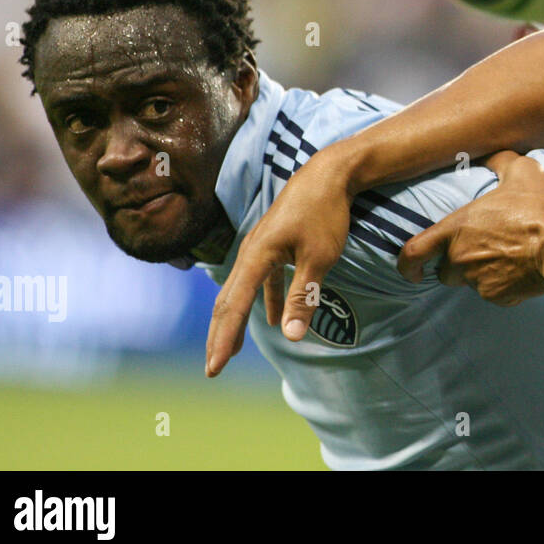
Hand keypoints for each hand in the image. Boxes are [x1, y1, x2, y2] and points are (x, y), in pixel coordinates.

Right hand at [206, 148, 352, 375]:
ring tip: (231, 351)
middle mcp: (251, 252)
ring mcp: (261, 247)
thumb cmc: (326, 213)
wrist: (330, 173)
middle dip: (221, 336)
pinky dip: (263, 302)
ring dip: (237, 321)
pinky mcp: (274, 244)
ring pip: (243, 291)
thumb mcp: (319, 258)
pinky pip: (262, 280)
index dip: (223, 339)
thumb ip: (303, 296)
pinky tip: (270, 321)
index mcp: (257, 255)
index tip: (214, 369)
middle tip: (213, 369)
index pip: (235, 306)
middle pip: (230, 301)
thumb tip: (292, 336)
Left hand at [397, 152, 543, 304]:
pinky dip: (503, 284)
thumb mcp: (521, 171)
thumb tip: (494, 155)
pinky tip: (523, 267)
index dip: (406, 264)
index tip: (410, 270)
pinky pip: (495, 293)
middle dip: (456, 264)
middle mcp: (461, 259)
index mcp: (456, 229)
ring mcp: (480, 282)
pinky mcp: (500, 298)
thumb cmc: (539, 208)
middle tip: (481, 248)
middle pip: (445, 271)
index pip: (414, 252)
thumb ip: (499, 161)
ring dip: (481, 272)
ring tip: (508, 254)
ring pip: (471, 282)